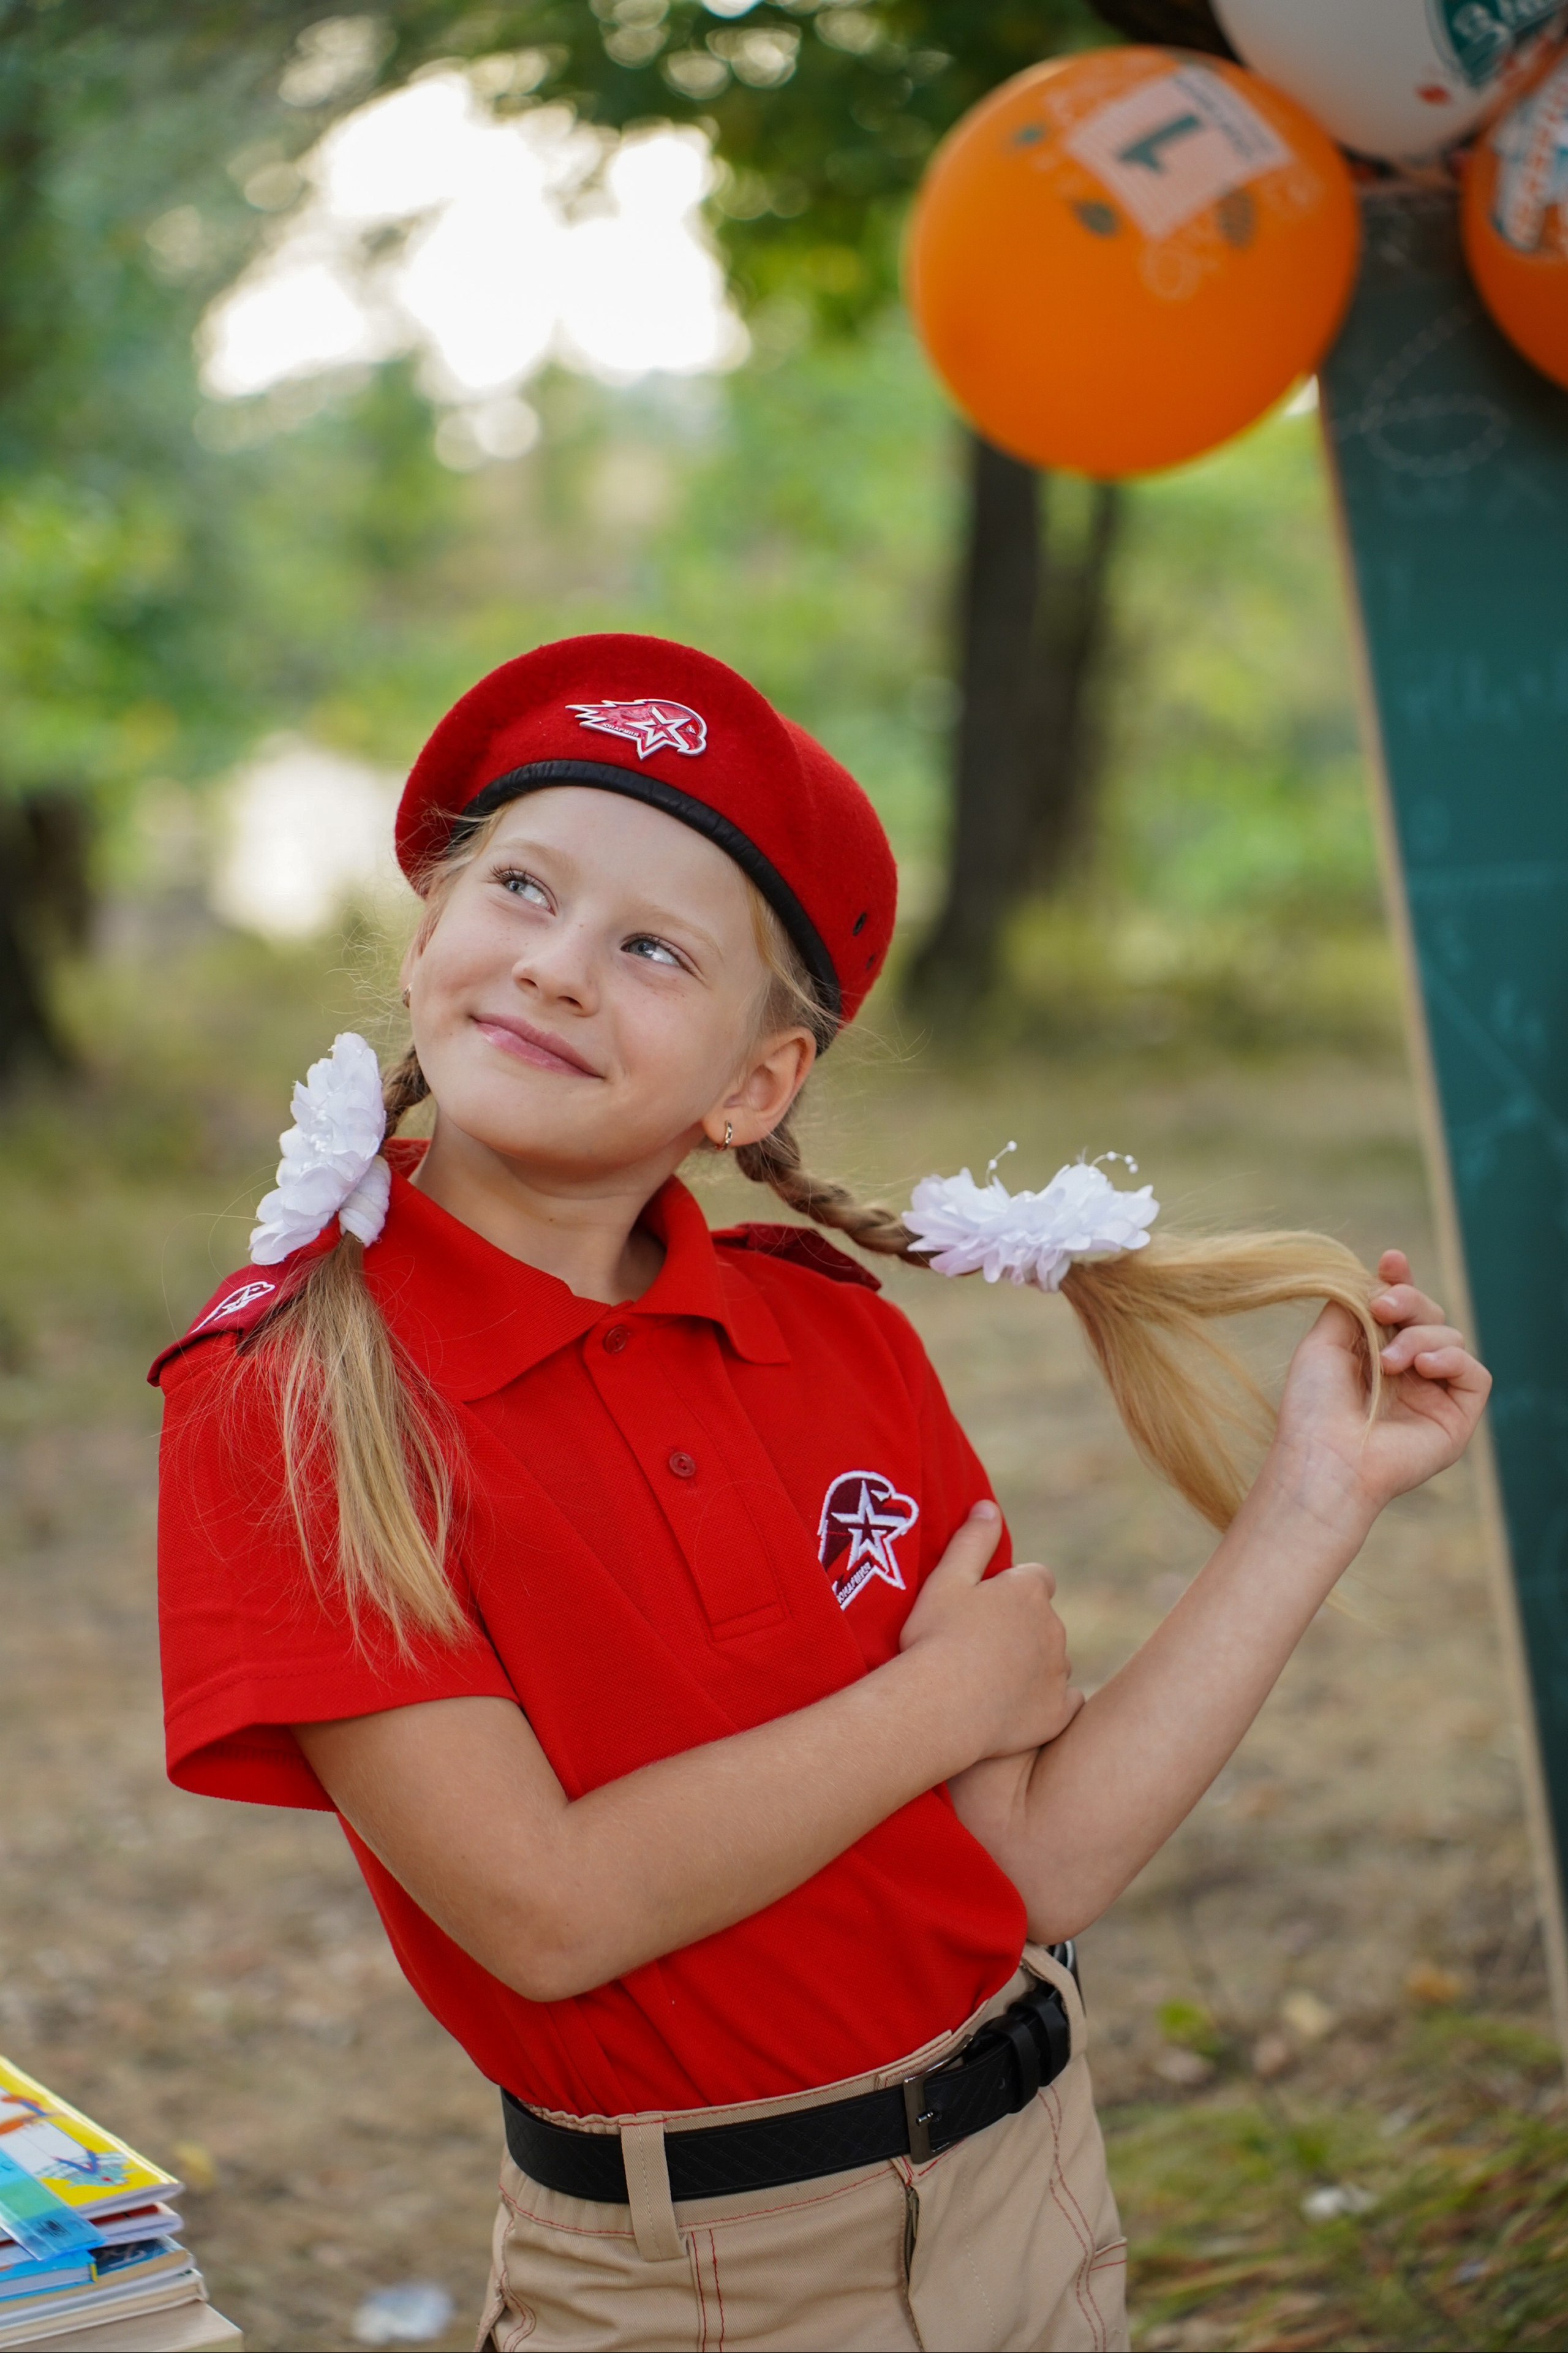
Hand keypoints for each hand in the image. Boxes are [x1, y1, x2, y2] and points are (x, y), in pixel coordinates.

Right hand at [900, 1503, 1084, 1761]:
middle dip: (1022, 1629)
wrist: (940, 1708)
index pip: (1036, 1579)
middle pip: (1044, 1621)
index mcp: (1027, 1592)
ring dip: (1033, 1665)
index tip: (987, 1606)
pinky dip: (1047, 1702)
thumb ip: (971, 1541)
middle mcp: (1053, 1628)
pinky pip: (1065, 1702)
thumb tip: (988, 1507)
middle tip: (980, 1646)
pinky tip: (1018, 1708)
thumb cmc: (935, 1640)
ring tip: (991, 1681)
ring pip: (1053, 1662)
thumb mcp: (945, 1581)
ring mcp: (1058, 1673)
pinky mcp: (1058, 1712)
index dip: (1013, 1590)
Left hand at [1269, 1247, 1490, 1538]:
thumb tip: (1373, 1276)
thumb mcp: (1324, 1343)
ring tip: (1390, 1363)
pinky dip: (1452, 1360)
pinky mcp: (1456, 1418)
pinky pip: (1474, 1373)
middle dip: (1408, 1301)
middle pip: (1428, 1314)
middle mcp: (1406, 1372)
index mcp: (1373, 1353)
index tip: (1392, 1260)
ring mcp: (1432, 1395)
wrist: (1325, 1458)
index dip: (1399, 1281)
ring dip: (1421, 1337)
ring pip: (1450, 1338)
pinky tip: (1424, 1367)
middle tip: (1382, 1309)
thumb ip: (1350, 1306)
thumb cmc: (1314, 1406)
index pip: (1398, 1308)